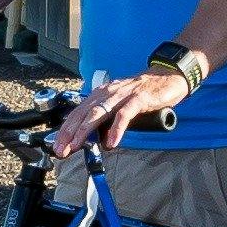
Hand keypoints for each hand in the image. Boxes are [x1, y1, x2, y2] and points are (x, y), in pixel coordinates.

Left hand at [59, 68, 186, 156]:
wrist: (168, 76)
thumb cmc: (144, 92)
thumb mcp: (121, 104)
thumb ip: (109, 119)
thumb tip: (98, 139)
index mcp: (101, 94)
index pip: (78, 112)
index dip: (66, 129)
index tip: (58, 146)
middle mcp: (108, 93)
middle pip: (83, 113)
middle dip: (69, 133)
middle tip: (61, 150)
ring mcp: (123, 95)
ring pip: (98, 112)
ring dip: (84, 130)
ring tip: (77, 146)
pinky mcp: (138, 99)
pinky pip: (124, 115)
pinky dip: (116, 129)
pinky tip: (111, 142)